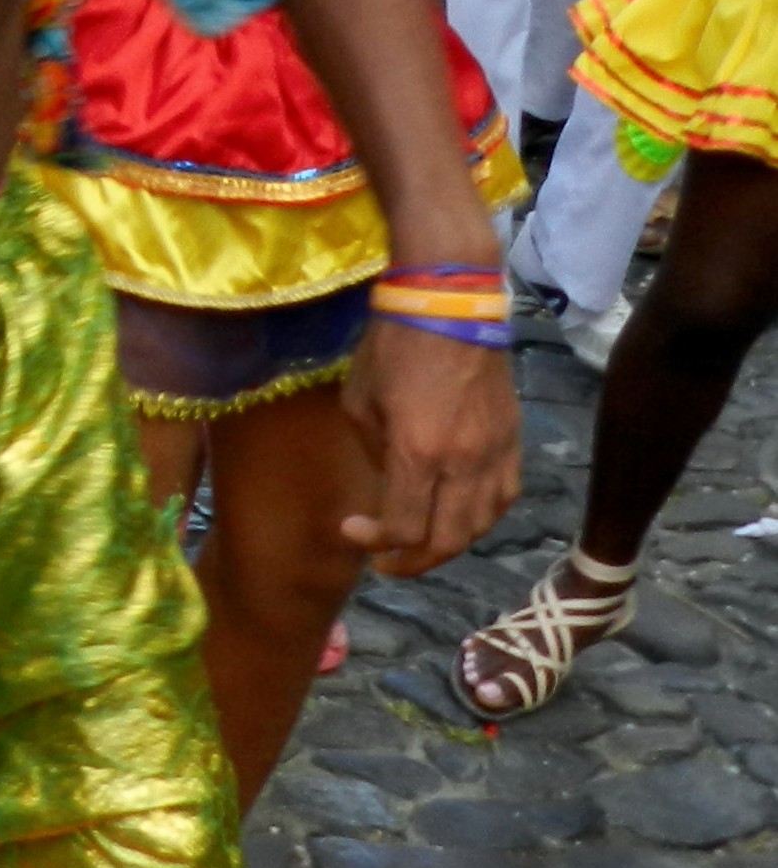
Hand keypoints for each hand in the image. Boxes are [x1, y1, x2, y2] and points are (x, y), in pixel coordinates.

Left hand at [340, 320, 520, 574]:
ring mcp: (495, 453)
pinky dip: (480, 518)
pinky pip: (503, 497)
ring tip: (419, 543)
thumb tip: (387, 485)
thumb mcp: (359, 402)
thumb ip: (374, 453)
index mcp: (418, 452)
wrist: (450, 306)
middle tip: (386, 562)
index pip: (405, 526)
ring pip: (481, 525)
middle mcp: (464, 462)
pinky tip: (458, 517)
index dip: (376, 541)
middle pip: (448, 540)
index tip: (352, 530)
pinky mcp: (514, 441)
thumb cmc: (391, 348)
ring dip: (449, 543)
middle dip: (414, 561)